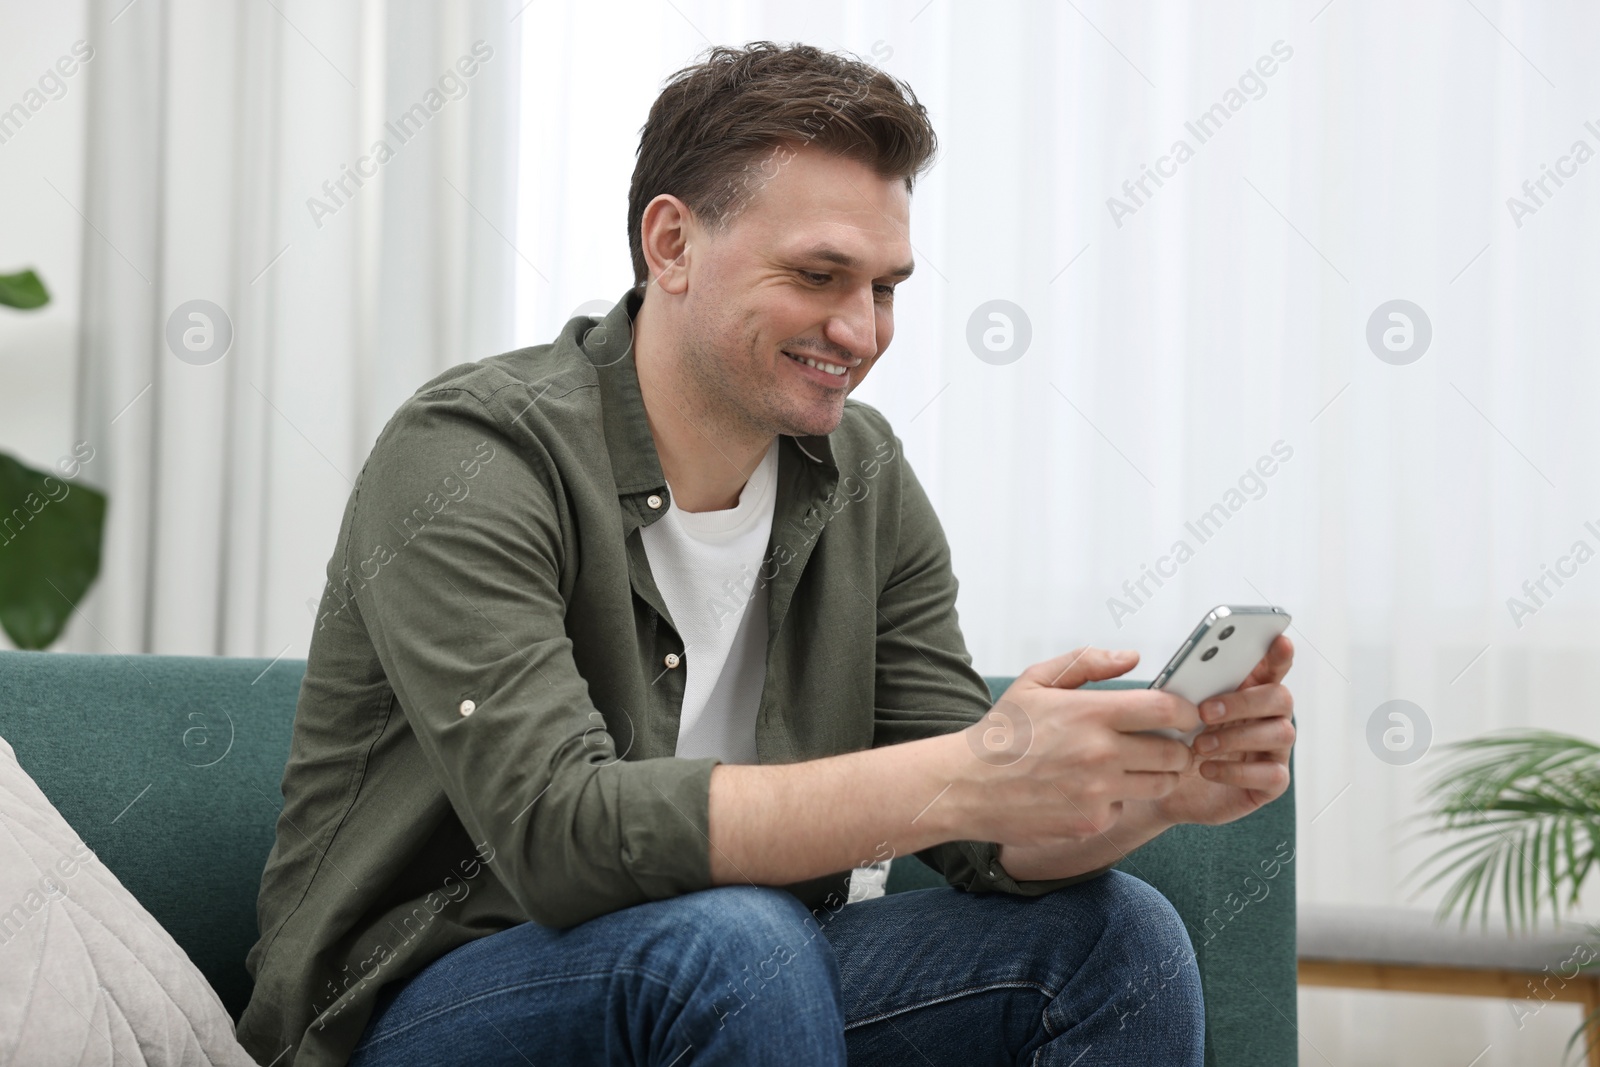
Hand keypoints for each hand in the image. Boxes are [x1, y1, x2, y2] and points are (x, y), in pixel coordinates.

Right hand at [956, 646, 1199, 850]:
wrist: (966, 786)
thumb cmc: (1002, 732)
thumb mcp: (1035, 682)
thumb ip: (1086, 663)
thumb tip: (1132, 658)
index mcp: (1089, 713)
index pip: (1166, 710)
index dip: (1186, 712)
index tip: (1185, 714)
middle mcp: (1099, 753)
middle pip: (1174, 753)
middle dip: (1175, 747)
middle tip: (1160, 743)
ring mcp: (1097, 792)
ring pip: (1159, 784)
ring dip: (1155, 775)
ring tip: (1130, 766)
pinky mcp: (1091, 822)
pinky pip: (1124, 808)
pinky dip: (1115, 801)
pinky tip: (1088, 790)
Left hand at [1148, 634, 1295, 826]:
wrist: (1164, 787)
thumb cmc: (1176, 742)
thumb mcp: (1177, 713)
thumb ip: (1189, 690)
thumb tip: (1190, 670)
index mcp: (1249, 693)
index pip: (1272, 668)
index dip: (1279, 655)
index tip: (1280, 641)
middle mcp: (1269, 719)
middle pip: (1280, 698)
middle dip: (1243, 701)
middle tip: (1205, 712)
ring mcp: (1274, 751)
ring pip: (1280, 733)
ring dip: (1236, 737)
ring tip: (1199, 745)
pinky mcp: (1271, 783)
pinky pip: (1271, 774)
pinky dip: (1236, 772)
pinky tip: (1207, 770)